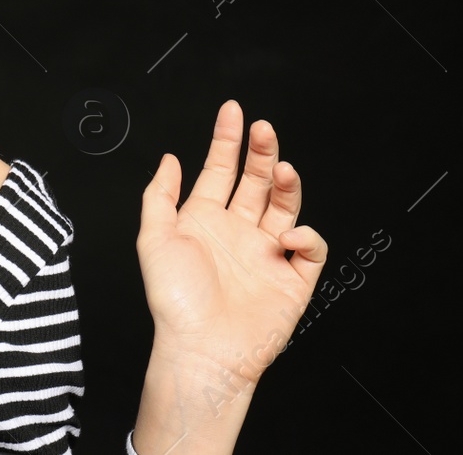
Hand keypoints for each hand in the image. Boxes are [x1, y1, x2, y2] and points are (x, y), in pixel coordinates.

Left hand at [136, 100, 325, 389]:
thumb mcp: (153, 239)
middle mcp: (237, 232)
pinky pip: (309, 248)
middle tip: (264, 130)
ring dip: (286, 184)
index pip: (220, 170)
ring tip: (281, 169)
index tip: (234, 111)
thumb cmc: (175, 302)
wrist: (202, 351)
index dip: (227, 140)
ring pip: (284, 206)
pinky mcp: (292, 279)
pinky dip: (304, 234)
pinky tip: (287, 233)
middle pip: (255, 181)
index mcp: (204, 220)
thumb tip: (169, 157)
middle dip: (261, 152)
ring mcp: (266, 253)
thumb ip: (159, 195)